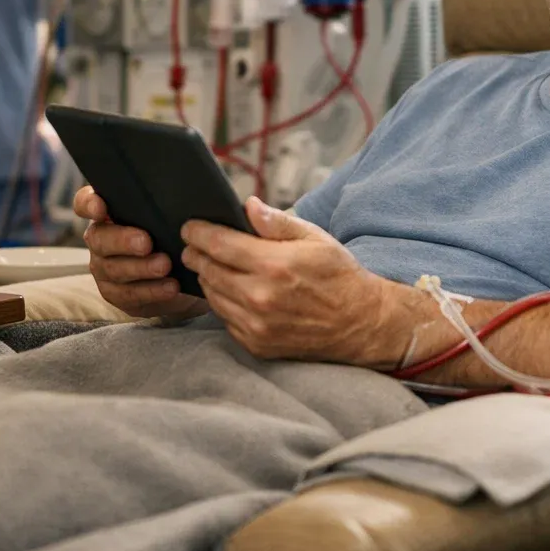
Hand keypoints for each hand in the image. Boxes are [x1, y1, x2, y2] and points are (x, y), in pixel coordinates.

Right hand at [75, 186, 204, 318]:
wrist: (181, 274)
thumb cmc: (172, 232)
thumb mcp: (168, 215)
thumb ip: (164, 203)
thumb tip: (184, 192)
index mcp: (107, 212)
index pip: (85, 203)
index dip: (88, 204)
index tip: (101, 208)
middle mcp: (99, 238)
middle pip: (99, 238)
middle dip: (122, 240)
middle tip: (146, 242)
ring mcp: (104, 267)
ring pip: (114, 268)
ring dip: (141, 267)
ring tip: (165, 265)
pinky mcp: (116, 293)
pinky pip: (128, 294)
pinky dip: (151, 290)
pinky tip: (171, 286)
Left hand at [181, 197, 403, 366]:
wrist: (360, 323)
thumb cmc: (338, 275)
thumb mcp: (314, 238)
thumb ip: (276, 222)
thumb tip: (247, 206)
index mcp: (273, 265)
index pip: (217, 244)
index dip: (197, 233)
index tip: (189, 227)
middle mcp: (260, 297)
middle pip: (208, 270)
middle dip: (196, 254)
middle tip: (193, 245)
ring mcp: (257, 325)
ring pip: (212, 295)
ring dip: (209, 278)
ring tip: (214, 266)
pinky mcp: (257, 344)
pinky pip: (225, 319)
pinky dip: (224, 303)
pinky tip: (233, 291)